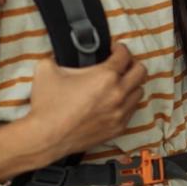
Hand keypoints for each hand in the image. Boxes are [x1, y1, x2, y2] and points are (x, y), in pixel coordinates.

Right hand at [21, 44, 145, 161]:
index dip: (119, 48)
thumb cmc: (47, 105)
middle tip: (122, 64)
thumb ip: (58, 57)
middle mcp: (118, 93)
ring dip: (132, 84)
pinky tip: (115, 101)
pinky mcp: (118, 128)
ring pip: (139, 92)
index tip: (114, 49)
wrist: (45, 137)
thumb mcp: (46, 69)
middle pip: (141, 71)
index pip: (124, 55)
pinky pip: (132, 111)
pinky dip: (127, 103)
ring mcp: (120, 112)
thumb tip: (60, 57)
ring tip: (120, 83)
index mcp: (105, 76)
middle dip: (132, 63)